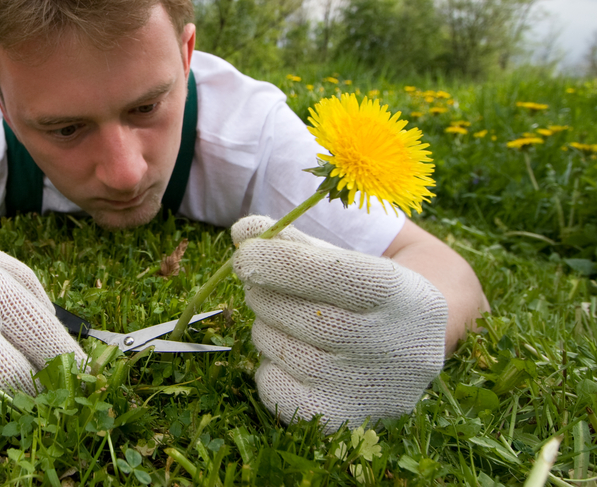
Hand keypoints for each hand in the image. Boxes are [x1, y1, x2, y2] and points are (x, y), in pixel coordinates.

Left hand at [231, 215, 447, 432]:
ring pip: (282, 350)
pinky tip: (287, 356)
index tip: (244, 253)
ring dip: (264, 327)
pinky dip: (266, 368)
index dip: (280, 262)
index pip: (333, 275)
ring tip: (283, 321)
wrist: (412, 349)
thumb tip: (240, 232)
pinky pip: (274, 391)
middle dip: (265, 293)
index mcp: (402, 295)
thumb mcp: (344, 259)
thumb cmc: (365, 295)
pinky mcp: (341, 420)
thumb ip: (292, 242)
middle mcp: (393, 347)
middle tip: (259, 285)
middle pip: (303, 315)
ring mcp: (368, 390)